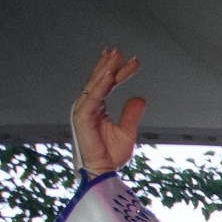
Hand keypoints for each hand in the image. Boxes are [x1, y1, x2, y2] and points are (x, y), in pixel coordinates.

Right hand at [70, 48, 145, 174]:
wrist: (102, 171)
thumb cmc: (110, 154)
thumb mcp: (127, 131)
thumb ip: (131, 113)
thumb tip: (140, 97)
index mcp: (97, 107)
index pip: (109, 84)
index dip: (121, 72)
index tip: (135, 61)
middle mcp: (88, 105)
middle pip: (99, 80)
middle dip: (109, 64)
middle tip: (118, 50)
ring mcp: (82, 110)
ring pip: (94, 85)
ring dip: (104, 69)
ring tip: (114, 55)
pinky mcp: (81, 117)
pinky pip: (92, 97)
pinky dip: (101, 85)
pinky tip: (109, 74)